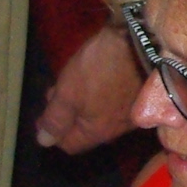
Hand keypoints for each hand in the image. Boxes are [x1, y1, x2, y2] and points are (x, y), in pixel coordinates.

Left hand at [32, 23, 139, 152]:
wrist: (140, 42)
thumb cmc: (99, 68)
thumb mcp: (68, 93)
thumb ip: (56, 119)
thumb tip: (44, 141)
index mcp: (99, 131)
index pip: (70, 145)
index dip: (53, 131)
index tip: (44, 111)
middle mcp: (118, 129)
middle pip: (86, 130)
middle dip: (67, 115)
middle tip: (56, 91)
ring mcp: (132, 112)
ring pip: (101, 116)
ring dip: (84, 104)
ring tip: (74, 81)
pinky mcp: (142, 95)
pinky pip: (114, 103)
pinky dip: (101, 95)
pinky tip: (98, 77)